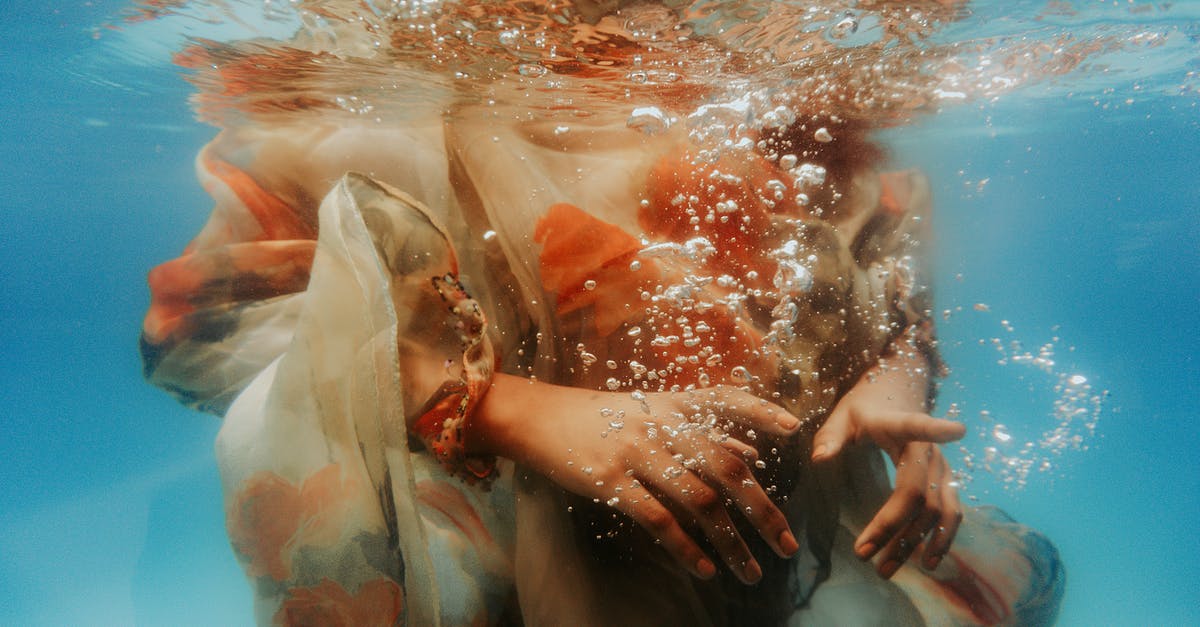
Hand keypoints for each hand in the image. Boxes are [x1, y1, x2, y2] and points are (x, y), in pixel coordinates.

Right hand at [474, 376, 801, 583]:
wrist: (537, 416)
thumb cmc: (599, 416)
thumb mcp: (651, 413)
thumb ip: (703, 432)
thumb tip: (752, 452)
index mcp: (674, 404)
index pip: (726, 399)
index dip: (760, 411)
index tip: (794, 428)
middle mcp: (662, 424)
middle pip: (726, 468)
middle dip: (763, 510)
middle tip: (787, 544)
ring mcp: (637, 451)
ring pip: (699, 501)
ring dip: (731, 542)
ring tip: (750, 572)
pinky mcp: (611, 480)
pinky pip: (659, 519)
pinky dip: (687, 548)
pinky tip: (705, 569)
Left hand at [812, 368, 965, 577]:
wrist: (898, 395)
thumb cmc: (866, 407)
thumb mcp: (843, 416)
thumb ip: (831, 436)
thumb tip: (819, 459)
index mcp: (902, 426)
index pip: (919, 427)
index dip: (937, 428)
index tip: (958, 431)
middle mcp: (929, 449)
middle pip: (918, 493)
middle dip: (893, 528)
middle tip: (863, 555)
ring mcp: (942, 467)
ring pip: (938, 510)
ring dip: (917, 542)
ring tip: (888, 568)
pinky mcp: (946, 481)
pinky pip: (951, 513)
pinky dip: (942, 537)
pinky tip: (927, 560)